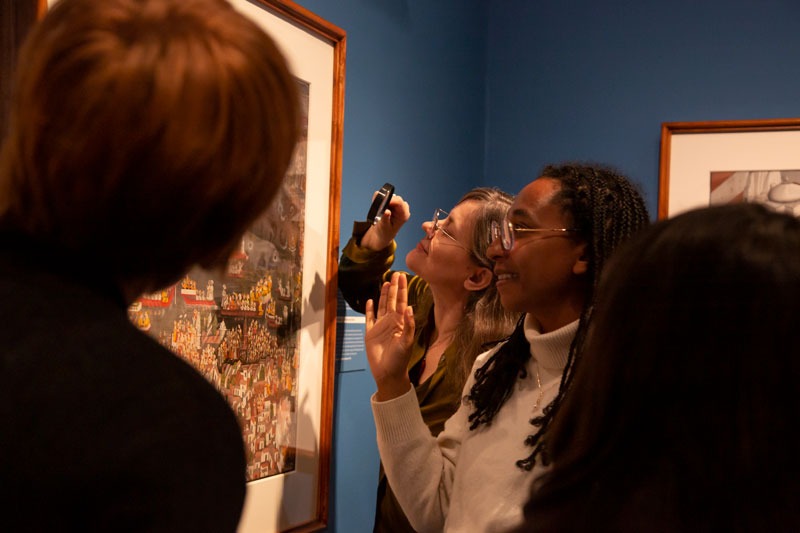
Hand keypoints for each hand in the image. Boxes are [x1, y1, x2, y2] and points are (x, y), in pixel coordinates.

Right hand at [360, 193, 410, 249]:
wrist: (383, 233)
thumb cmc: (385, 232)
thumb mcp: (384, 227)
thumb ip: (385, 219)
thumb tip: (386, 211)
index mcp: (404, 215)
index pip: (400, 203)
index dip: (391, 199)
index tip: (382, 200)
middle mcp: (403, 209)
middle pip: (395, 198)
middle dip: (386, 200)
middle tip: (377, 204)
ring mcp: (398, 205)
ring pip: (390, 196)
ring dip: (383, 200)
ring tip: (377, 207)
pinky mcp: (393, 203)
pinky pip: (387, 197)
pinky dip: (381, 199)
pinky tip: (377, 204)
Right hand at [365, 272, 414, 400]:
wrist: (388, 373)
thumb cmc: (400, 359)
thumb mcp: (407, 342)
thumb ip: (409, 325)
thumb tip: (409, 307)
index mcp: (401, 323)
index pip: (402, 302)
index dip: (402, 289)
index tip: (403, 276)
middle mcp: (391, 322)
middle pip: (393, 301)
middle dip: (394, 287)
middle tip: (396, 273)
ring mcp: (380, 327)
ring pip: (382, 306)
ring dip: (384, 295)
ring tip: (386, 282)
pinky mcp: (370, 333)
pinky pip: (369, 318)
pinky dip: (369, 310)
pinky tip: (370, 301)